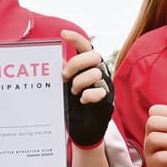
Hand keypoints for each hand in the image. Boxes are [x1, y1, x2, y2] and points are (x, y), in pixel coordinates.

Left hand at [60, 29, 113, 147]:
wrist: (81, 131)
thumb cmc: (72, 107)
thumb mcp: (63, 86)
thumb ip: (63, 72)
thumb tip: (58, 58)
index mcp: (88, 67)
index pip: (85, 46)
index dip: (76, 38)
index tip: (62, 34)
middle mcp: (100, 73)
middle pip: (94, 55)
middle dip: (76, 63)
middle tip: (65, 76)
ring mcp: (105, 86)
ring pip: (95, 73)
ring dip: (79, 83)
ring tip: (74, 93)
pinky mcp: (107, 100)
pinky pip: (98, 92)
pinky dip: (87, 96)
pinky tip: (82, 101)